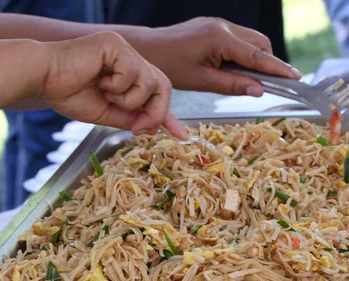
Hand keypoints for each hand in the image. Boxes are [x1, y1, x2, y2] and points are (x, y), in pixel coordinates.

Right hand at [34, 32, 185, 137]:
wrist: (42, 79)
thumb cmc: (67, 94)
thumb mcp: (105, 114)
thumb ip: (129, 117)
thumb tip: (152, 127)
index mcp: (127, 75)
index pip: (156, 94)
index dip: (168, 116)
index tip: (181, 135)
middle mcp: (130, 59)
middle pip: (163, 86)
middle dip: (155, 113)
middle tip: (137, 127)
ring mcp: (124, 50)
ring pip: (151, 82)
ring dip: (130, 100)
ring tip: (106, 94)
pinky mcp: (116, 45)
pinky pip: (133, 73)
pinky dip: (119, 86)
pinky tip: (100, 81)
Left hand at [140, 17, 300, 96]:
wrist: (149, 51)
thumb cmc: (170, 67)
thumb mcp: (201, 81)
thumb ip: (232, 85)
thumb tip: (259, 90)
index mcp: (220, 38)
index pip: (257, 55)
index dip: (277, 68)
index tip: (295, 78)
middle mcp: (223, 26)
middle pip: (260, 43)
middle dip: (268, 63)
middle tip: (274, 85)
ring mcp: (219, 24)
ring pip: (251, 40)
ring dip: (256, 59)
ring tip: (252, 81)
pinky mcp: (214, 28)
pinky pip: (238, 40)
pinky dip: (243, 55)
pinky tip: (237, 71)